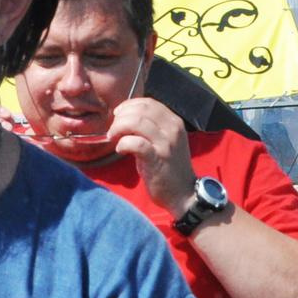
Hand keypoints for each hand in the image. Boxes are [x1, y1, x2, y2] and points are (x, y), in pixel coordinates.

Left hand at [107, 96, 193, 214]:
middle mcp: (172, 129)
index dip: (129, 105)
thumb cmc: (169, 168)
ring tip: (114, 139)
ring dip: (118, 128)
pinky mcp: (157, 158)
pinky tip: (120, 150)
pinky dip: (123, 143)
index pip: (148, 102)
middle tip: (113, 130)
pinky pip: (135, 142)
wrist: (183, 194)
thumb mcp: (165, 142)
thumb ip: (150, 128)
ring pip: (136, 122)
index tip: (118, 115)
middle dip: (121, 117)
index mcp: (174, 122)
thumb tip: (125, 118)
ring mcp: (166, 143)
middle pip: (140, 110)